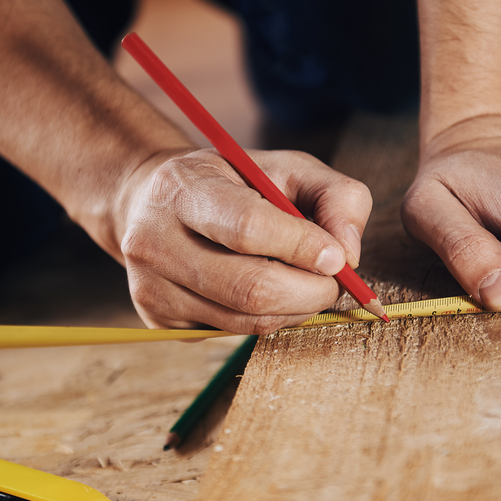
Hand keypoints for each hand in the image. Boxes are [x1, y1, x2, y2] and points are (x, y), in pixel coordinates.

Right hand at [111, 148, 371, 333]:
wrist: (153, 203)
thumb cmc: (234, 183)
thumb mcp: (288, 167)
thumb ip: (335, 196)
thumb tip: (348, 255)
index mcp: (183, 189)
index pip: (247, 227)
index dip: (302, 247)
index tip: (339, 257)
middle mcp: (155, 241)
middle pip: (251, 288)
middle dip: (311, 291)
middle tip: (336, 281)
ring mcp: (152, 287)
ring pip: (248, 320)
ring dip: (296, 309)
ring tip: (307, 284)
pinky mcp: (158, 320)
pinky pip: (234, 332)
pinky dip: (269, 319)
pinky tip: (270, 293)